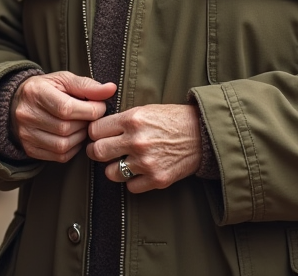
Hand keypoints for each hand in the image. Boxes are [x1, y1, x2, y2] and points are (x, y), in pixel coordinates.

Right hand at [10, 72, 116, 162]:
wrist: (19, 102)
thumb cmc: (47, 89)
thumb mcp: (64, 80)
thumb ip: (87, 86)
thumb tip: (110, 90)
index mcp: (36, 92)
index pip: (67, 108)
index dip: (90, 110)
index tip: (99, 107)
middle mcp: (27, 115)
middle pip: (66, 128)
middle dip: (85, 123)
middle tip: (90, 117)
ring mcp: (26, 134)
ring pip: (63, 145)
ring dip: (80, 137)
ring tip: (81, 126)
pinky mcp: (30, 149)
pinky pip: (59, 156)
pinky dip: (72, 148)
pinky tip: (73, 136)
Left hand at [85, 103, 202, 192]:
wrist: (203, 134)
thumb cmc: (173, 120)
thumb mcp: (146, 110)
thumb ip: (123, 120)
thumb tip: (99, 129)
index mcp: (132, 119)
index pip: (95, 130)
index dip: (94, 133)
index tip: (98, 136)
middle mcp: (137, 141)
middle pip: (98, 152)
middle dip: (96, 151)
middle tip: (101, 151)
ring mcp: (146, 162)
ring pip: (111, 172)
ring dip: (114, 168)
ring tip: (122, 162)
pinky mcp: (157, 179)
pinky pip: (130, 186)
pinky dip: (132, 181)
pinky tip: (139, 171)